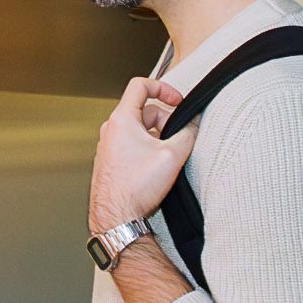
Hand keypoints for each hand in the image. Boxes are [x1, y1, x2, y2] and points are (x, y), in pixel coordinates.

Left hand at [90, 75, 195, 233]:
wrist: (117, 217)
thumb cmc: (135, 188)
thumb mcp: (172, 156)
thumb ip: (187, 134)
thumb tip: (193, 125)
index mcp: (121, 120)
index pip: (140, 85)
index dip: (163, 88)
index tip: (177, 101)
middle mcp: (111, 130)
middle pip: (144, 111)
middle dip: (166, 120)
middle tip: (181, 136)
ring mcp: (109, 146)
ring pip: (140, 130)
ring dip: (158, 136)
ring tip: (170, 154)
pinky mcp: (112, 161)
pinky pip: (132, 144)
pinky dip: (147, 147)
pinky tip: (157, 165)